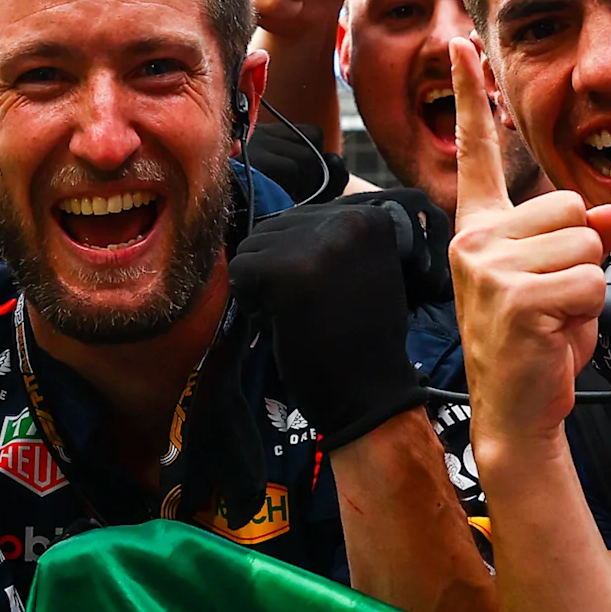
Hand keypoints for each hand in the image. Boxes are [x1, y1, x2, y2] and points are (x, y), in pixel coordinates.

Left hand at [228, 195, 430, 449]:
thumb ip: (326, 242)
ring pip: (251, 247)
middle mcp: (348, 219)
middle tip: (304, 309)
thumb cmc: (360, 340)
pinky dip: (249, 302)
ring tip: (293, 316)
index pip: (299, 219)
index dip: (296, 261)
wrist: (370, 393)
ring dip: (261, 286)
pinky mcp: (288, 271)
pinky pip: (240, 272)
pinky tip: (280, 324)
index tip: (322, 295)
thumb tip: (270, 227)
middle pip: (272, 228)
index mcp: (369, 217)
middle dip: (275, 270)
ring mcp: (318, 243)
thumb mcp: (359, 271)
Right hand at [449, 36, 610, 462]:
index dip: (470, 96)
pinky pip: (589, 279)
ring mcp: (488, 269)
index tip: (460, 43)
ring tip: (556, 318)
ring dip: (588, 284)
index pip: (478, 154)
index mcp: (479, 229)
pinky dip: (588, 312)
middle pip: (572, 207)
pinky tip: (556, 334)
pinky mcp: (514, 298)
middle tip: (555, 300)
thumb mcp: (564, 282)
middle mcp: (474, 241)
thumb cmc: (538, 346)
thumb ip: (585, 238)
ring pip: (587, 242)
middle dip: (584, 253)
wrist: (517, 410)